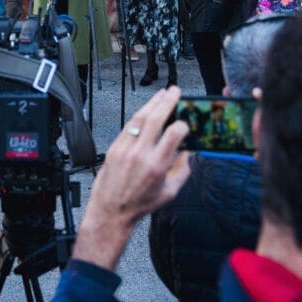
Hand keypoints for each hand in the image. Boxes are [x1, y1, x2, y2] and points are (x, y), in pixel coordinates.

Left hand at [73, 88, 191, 270]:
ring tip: (162, 94)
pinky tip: (146, 110)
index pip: (173, 134)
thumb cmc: (140, 204)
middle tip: (175, 91)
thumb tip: (189, 151)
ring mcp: (125, 150)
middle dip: (167, 102)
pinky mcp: (114, 148)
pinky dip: (139, 115)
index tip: (186, 124)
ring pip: (140, 119)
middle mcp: (140, 155)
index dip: (182, 125)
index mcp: (157, 166)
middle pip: (156, 119)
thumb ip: (183, 170)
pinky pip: (128, 126)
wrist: (111, 211)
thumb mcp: (170, 192)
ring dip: (152, 103)